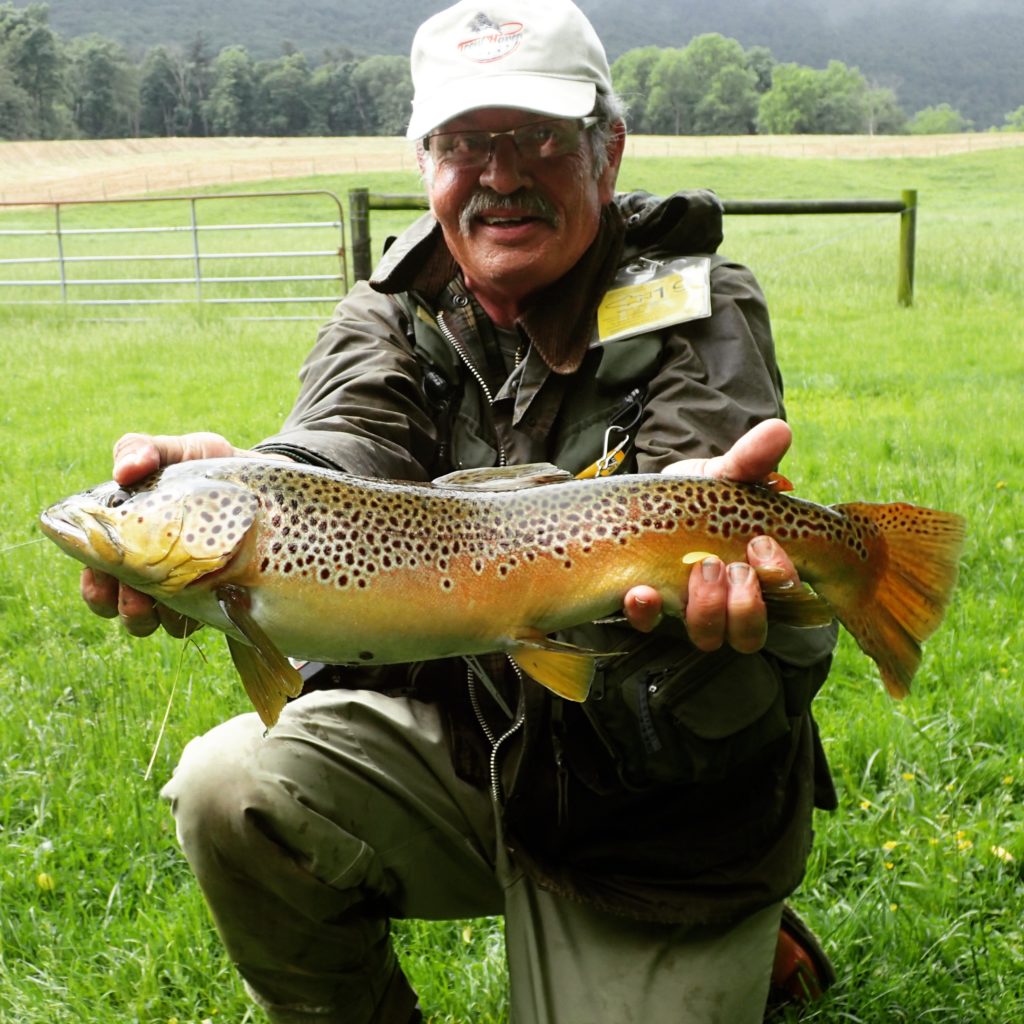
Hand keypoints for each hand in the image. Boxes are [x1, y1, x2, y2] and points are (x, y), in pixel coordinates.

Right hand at [80, 431, 239, 635]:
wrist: (264, 483)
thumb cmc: (211, 465)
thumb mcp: (178, 449)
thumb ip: (144, 450)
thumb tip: (124, 470)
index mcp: (128, 537)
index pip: (96, 570)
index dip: (94, 584)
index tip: (102, 579)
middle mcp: (149, 567)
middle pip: (117, 605)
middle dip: (122, 608)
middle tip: (137, 599)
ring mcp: (181, 586)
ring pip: (153, 620)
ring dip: (153, 618)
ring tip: (168, 604)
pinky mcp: (214, 598)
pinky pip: (195, 622)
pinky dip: (193, 618)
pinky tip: (206, 601)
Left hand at [623, 419, 799, 652]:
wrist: (651, 498)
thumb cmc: (700, 495)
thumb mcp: (724, 474)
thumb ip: (750, 460)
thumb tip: (779, 430)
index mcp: (759, 572)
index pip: (785, 596)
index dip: (780, 580)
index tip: (762, 545)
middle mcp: (730, 601)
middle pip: (749, 633)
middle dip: (744, 606)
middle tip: (729, 565)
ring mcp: (690, 608)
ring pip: (708, 635)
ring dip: (705, 609)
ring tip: (698, 569)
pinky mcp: (652, 606)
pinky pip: (650, 624)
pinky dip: (645, 612)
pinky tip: (638, 591)